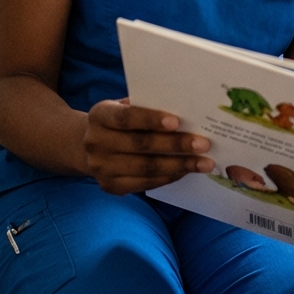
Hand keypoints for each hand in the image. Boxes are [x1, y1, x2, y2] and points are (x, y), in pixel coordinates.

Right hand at [83, 99, 212, 194]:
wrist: (89, 145)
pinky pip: (144, 183)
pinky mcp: (110, 187)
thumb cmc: (119, 120)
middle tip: (203, 144)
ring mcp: (101, 168)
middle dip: (175, 145)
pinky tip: (186, 171)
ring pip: (146, 168)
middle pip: (140, 145)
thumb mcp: (124, 106)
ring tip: (204, 162)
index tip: (177, 122)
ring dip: (179, 165)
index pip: (126, 118)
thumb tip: (186, 110)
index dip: (151, 119)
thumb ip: (146, 106)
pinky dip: (168, 177)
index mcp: (99, 115)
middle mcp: (95, 142)